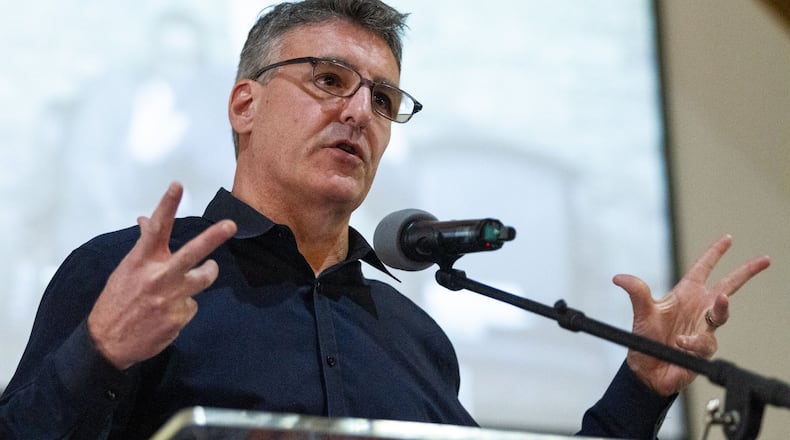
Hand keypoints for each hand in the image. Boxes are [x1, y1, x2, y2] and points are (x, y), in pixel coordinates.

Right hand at [87, 182, 236, 369]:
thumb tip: (144, 218)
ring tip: (208, 269)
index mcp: (141, 261)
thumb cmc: (117, 299)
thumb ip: (144, 245)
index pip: (156, 228)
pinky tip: (168, 313)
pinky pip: (193, 305)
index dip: (167, 205)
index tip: (177, 185)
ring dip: (208, 272)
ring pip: (204, 278)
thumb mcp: (127, 269)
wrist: (107, 342)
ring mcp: (170, 298)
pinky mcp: (179, 318)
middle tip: (230, 225)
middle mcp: (157, 277)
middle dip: (213, 237)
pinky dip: (184, 306)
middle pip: (190, 253)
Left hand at [614, 234, 769, 395]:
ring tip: (718, 302)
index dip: (715, 253)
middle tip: (764, 259)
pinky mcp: (705, 347)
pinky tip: (680, 343)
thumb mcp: (642, 313)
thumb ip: (637, 293)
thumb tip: (619, 278)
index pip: (703, 268)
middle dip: (746, 272)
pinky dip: (692, 342)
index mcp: (685, 294)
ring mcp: (704, 327)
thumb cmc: (645, 340)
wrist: (647, 371)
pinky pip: (705, 341)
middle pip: (728, 285)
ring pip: (722, 314)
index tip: (728, 238)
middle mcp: (699, 308)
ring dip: (719, 310)